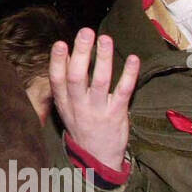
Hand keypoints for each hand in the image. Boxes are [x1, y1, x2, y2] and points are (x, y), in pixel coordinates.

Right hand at [49, 28, 138, 171]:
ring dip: (102, 59)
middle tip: (85, 32)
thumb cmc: (82, 126)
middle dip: (80, 53)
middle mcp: (78, 106)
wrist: (97, 158)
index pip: (57, 80)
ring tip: (105, 39)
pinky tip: (133, 59)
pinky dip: (129, 74)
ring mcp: (98, 110)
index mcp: (64, 103)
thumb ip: (64, 84)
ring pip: (99, 82)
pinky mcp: (117, 114)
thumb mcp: (66, 108)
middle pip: (76, 77)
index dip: (57, 61)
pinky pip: (123, 92)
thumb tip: (63, 55)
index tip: (60, 43)